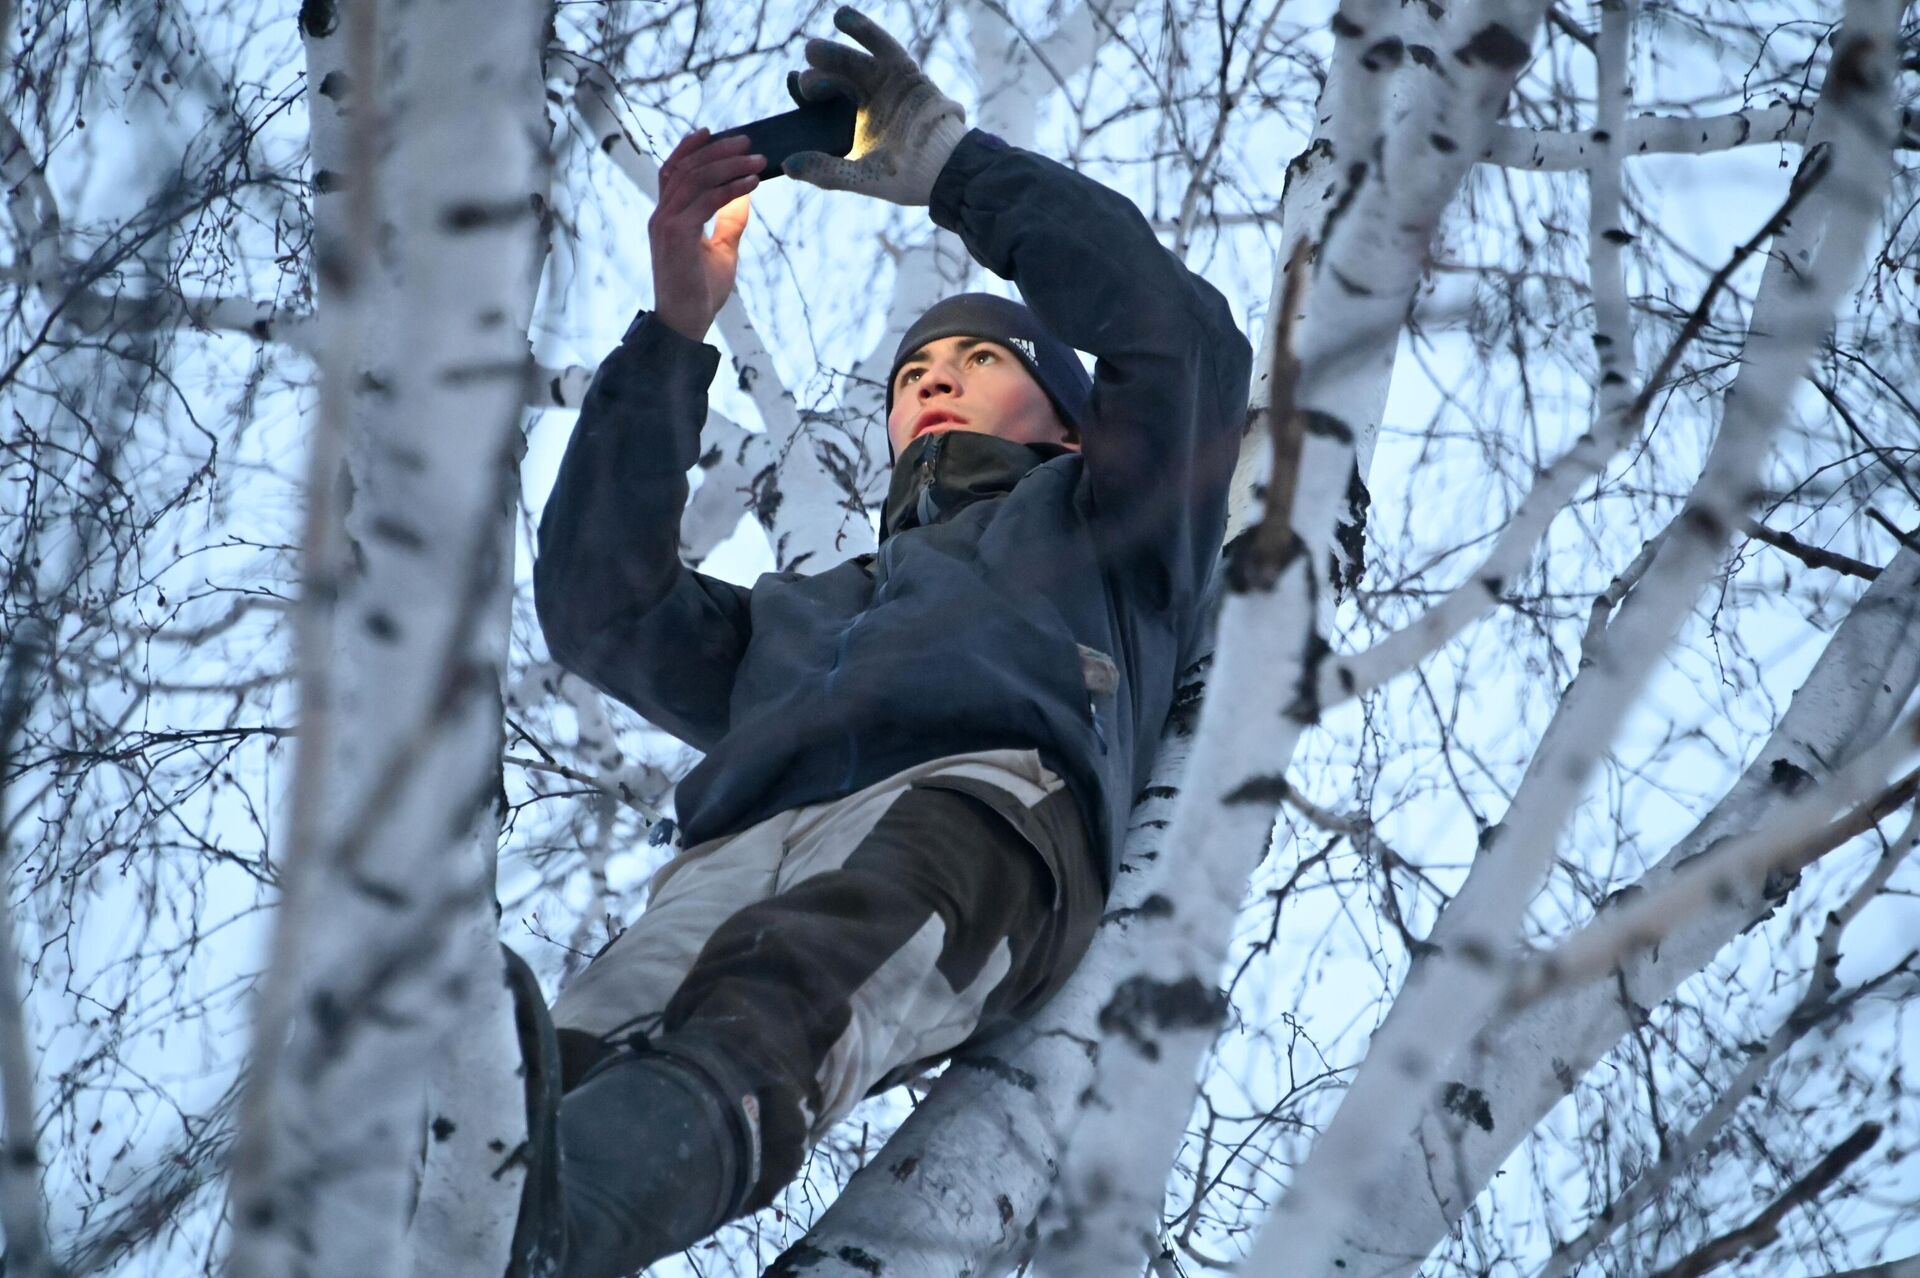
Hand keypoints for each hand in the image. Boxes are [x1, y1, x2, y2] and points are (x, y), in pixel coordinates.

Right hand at [649, 129, 761, 341]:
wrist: (686, 323)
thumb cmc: (701, 290)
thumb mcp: (722, 249)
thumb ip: (730, 221)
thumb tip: (745, 194)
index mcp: (666, 216)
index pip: (672, 171)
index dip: (690, 148)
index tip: (713, 132)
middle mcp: (661, 215)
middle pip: (686, 167)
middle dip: (717, 150)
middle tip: (748, 142)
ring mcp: (665, 224)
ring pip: (695, 179)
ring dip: (728, 165)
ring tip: (757, 160)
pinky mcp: (675, 235)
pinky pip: (705, 201)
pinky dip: (730, 188)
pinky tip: (751, 183)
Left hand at [784, 6, 966, 205]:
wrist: (945, 169)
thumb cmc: (907, 177)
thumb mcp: (861, 175)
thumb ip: (826, 171)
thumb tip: (788, 164)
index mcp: (853, 124)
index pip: (823, 102)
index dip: (807, 91)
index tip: (793, 83)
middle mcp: (867, 100)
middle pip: (834, 78)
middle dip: (817, 77)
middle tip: (806, 82)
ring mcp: (885, 83)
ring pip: (852, 61)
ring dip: (831, 53)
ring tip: (813, 50)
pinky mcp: (904, 70)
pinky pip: (882, 45)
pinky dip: (863, 29)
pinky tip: (842, 17)